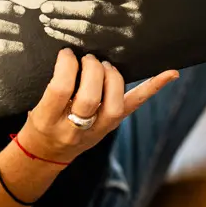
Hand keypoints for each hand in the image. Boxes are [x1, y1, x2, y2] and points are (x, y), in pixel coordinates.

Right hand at [0, 0, 26, 96]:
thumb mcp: (24, 30)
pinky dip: (16, 43)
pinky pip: (0, 46)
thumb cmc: (26, 57)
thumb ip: (22, 13)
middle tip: (21, 10)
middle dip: (0, 4)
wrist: (22, 91)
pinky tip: (24, 49)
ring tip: (24, 33)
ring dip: (11, 24)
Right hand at [21, 50, 177, 162]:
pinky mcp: (111, 126)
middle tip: (88, 58)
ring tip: (105, 65)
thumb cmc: (39, 121)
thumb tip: (70, 53)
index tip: (67, 54)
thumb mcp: (34, 105)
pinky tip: (171, 73)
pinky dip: (153, 87)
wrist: (46, 153)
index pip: (61, 90)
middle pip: (89, 98)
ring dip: (112, 77)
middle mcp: (73, 129)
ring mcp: (96, 130)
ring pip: (114, 104)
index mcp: (47, 120)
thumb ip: (51, 84)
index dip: (67, 66)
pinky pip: (134, 105)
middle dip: (92, 70)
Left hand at [37, 0, 142, 57]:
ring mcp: (127, 38)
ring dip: (62, 25)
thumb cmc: (138, 17)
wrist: (163, 39)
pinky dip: (69, 39)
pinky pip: (89, 47)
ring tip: (46, 20)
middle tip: (45, 7)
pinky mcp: (120, 55)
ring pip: (88, 31)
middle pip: (92, 9)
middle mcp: (132, 17)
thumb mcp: (130, 0)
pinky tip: (56, 33)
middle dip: (64, 8)